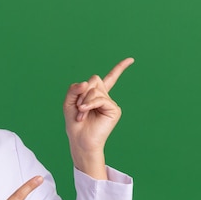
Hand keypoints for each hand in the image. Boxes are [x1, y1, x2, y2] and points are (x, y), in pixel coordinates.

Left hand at [63, 58, 133, 177]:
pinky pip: (100, 98)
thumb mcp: (69, 102)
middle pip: (95, 80)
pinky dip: (90, 104)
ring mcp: (110, 103)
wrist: (80, 140)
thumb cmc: (75, 123)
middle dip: (82, 92)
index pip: (109, 78)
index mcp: (96, 95)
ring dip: (83, 101)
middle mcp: (105, 97)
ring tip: (81, 113)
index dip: (119, 69)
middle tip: (79, 107)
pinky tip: (85, 112)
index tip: (131, 60)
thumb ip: (74, 89)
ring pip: (95, 89)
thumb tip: (86, 82)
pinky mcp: (114, 110)